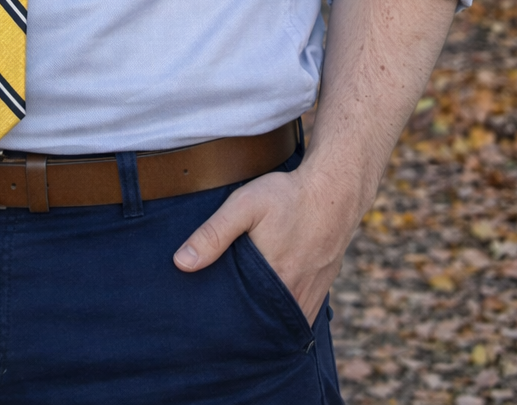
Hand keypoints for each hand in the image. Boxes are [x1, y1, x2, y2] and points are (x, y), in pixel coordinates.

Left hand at [172, 164, 353, 324]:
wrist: (335, 188)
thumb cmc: (288, 196)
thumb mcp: (244, 206)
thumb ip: (213, 234)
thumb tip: (181, 263)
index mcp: (275, 282)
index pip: (245, 321)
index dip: (227, 324)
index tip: (208, 323)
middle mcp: (296, 296)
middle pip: (264, 324)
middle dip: (244, 326)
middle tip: (221, 322)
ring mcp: (313, 294)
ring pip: (284, 321)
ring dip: (266, 320)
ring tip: (242, 315)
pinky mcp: (323, 286)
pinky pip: (301, 312)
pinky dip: (285, 312)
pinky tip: (269, 302)